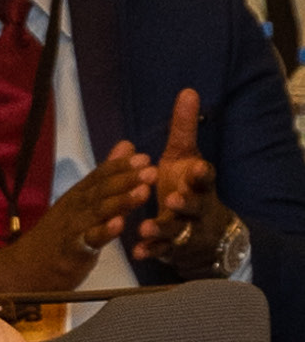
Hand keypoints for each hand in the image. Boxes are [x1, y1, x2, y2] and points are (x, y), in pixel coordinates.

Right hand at [0, 146, 151, 294]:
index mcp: (79, 194)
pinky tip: (119, 224)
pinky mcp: (73, 250)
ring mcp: (73, 227)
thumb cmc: (60, 234)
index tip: (144, 158)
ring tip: (143, 192)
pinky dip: (104, 231)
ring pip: (98, 211)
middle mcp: (75, 207)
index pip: (100, 175)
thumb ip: (107, 176)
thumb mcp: (82, 201)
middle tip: (151, 170)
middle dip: (127, 179)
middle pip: (101, 190)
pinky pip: (90, 239)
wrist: (27, 268)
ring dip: (121, 201)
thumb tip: (127, 146)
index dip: (121, 166)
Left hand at [131, 90, 235, 273]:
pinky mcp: (173, 248)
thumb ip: (184, 129)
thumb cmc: (188, 185)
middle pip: (194, 206)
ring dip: (161, 229)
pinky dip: (150, 250)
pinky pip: (161, 250)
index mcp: (199, 183)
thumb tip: (187, 91)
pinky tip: (136, 250)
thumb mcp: (186, 156)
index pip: (205, 177)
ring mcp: (186, 229)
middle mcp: (197, 206)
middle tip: (173, 198)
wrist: (203, 230)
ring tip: (144, 228)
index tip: (195, 168)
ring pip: (176, 231)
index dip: (201, 174)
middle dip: (185, 203)